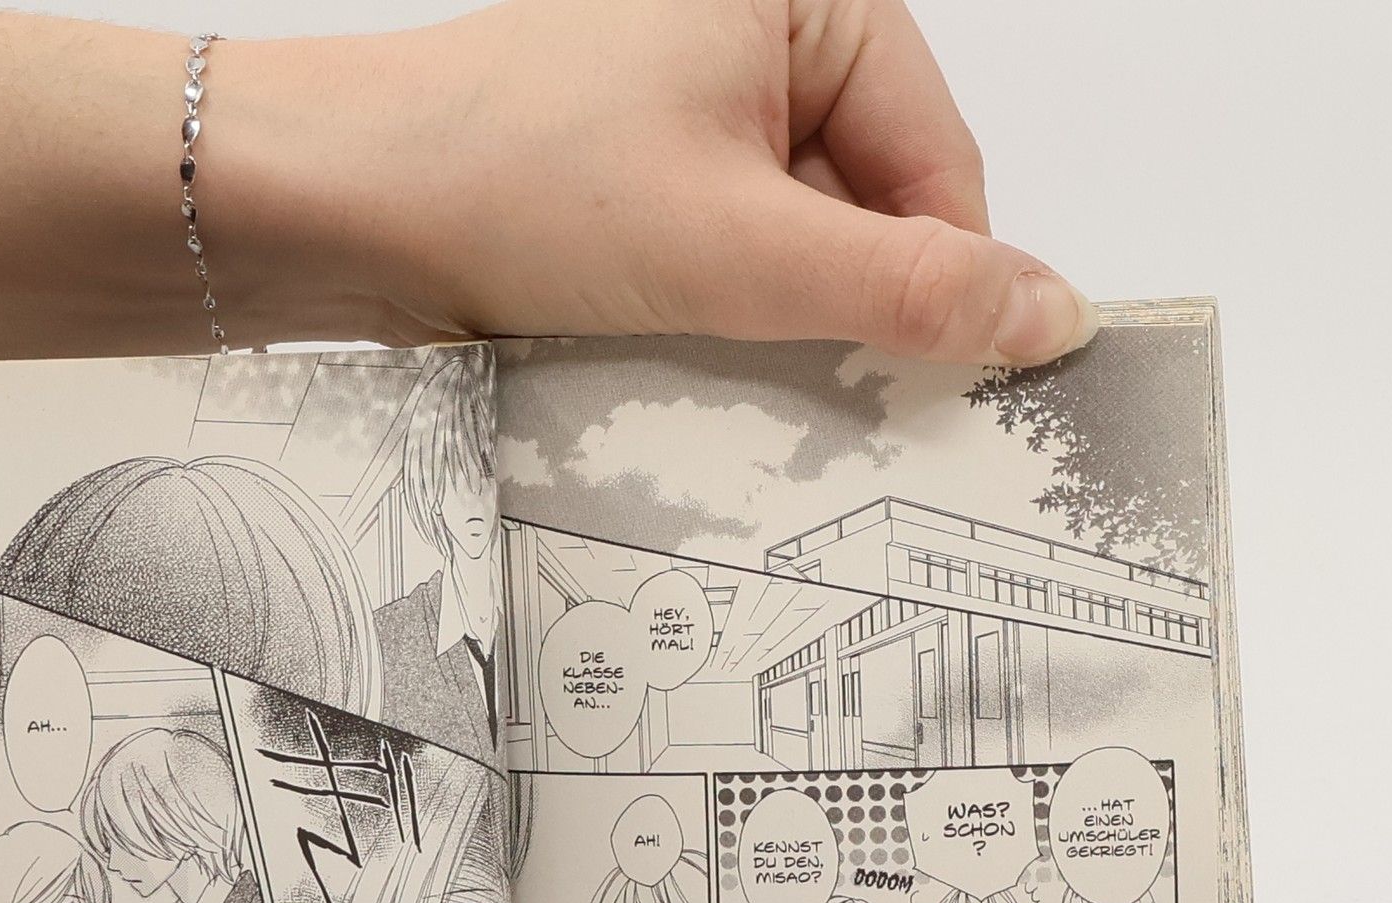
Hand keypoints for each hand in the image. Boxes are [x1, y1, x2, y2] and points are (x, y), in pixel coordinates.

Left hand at [225, 0, 1095, 363]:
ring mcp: (697, 98)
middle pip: (873, 200)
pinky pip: (732, 248)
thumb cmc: (512, 176)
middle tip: (803, 377)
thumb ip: (902, 288)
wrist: (344, 205)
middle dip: (844, 299)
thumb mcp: (739, 246)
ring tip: (712, 347)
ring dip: (778, 314)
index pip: (939, 159)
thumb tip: (1047, 313)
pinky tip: (682, 344)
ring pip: (800, 236)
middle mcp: (757, 30)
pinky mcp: (646, 166)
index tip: (935, 379)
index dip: (939, 278)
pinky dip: (724, 310)